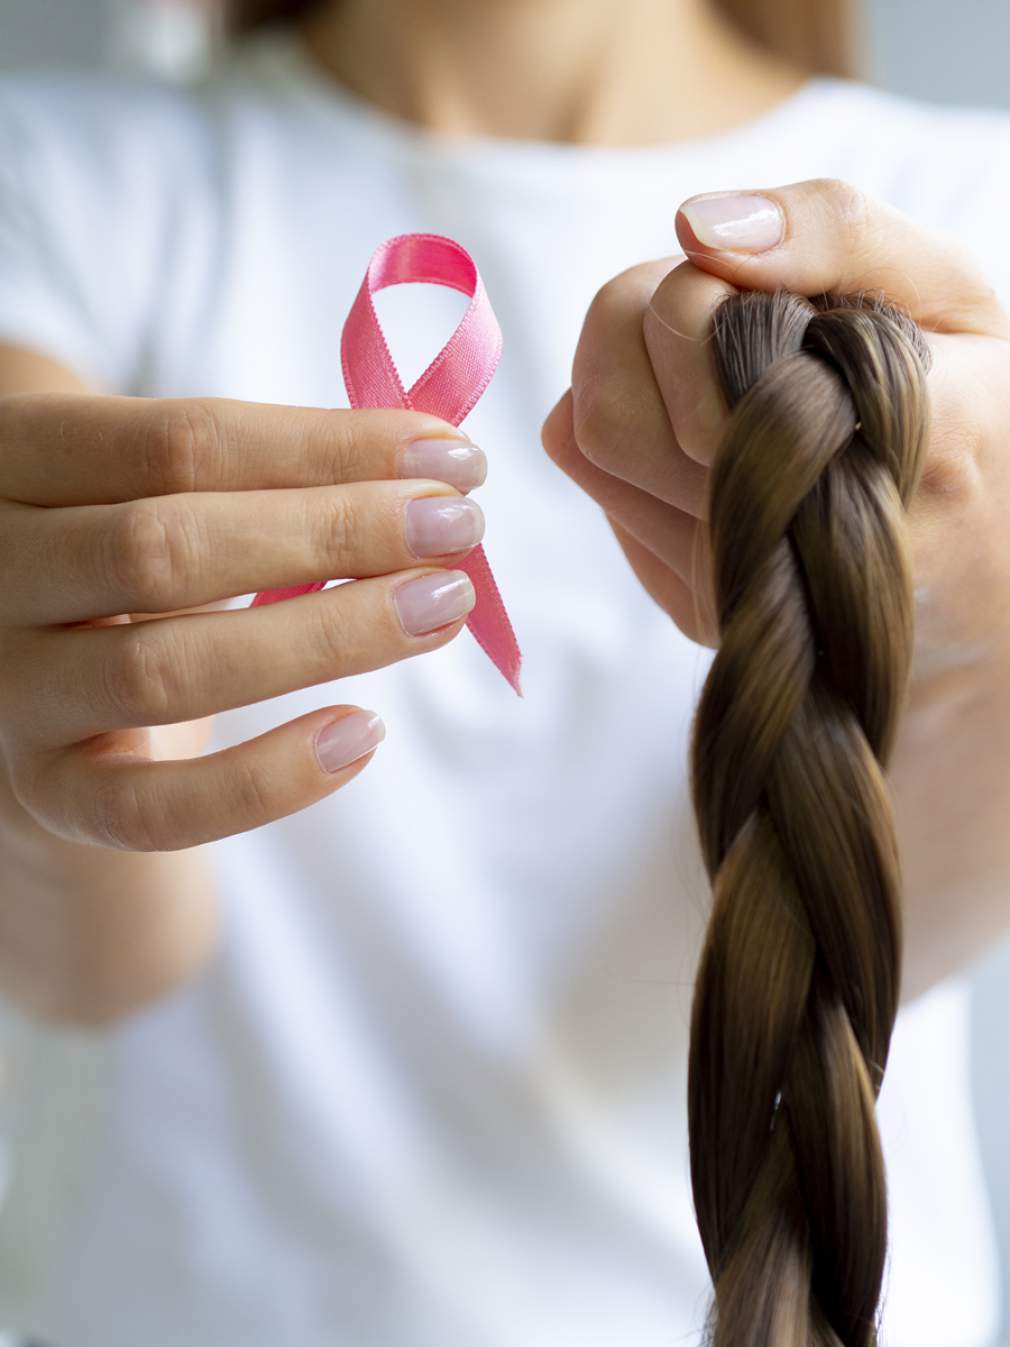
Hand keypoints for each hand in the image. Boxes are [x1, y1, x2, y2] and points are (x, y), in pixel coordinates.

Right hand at [0, 394, 487, 852]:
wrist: (34, 693)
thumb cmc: (128, 565)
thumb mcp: (163, 492)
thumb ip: (264, 473)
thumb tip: (437, 468)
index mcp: (18, 459)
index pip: (180, 440)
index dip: (328, 446)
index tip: (451, 455)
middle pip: (169, 544)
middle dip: (338, 531)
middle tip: (461, 528)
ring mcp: (8, 689)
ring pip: (168, 667)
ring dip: (330, 635)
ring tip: (443, 606)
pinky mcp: (44, 794)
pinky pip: (155, 809)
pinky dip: (268, 779)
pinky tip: (366, 734)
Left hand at [542, 177, 1009, 701]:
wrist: (981, 584)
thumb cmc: (975, 418)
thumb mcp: (949, 294)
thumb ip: (837, 233)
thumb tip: (697, 226)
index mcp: (884, 429)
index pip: (685, 321)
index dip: (702, 284)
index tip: (767, 294)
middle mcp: (795, 530)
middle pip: (613, 397)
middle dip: (652, 324)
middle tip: (732, 321)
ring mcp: (736, 587)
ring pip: (592, 441)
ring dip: (632, 378)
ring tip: (720, 374)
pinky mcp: (697, 611)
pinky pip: (602, 490)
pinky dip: (634, 440)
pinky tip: (710, 439)